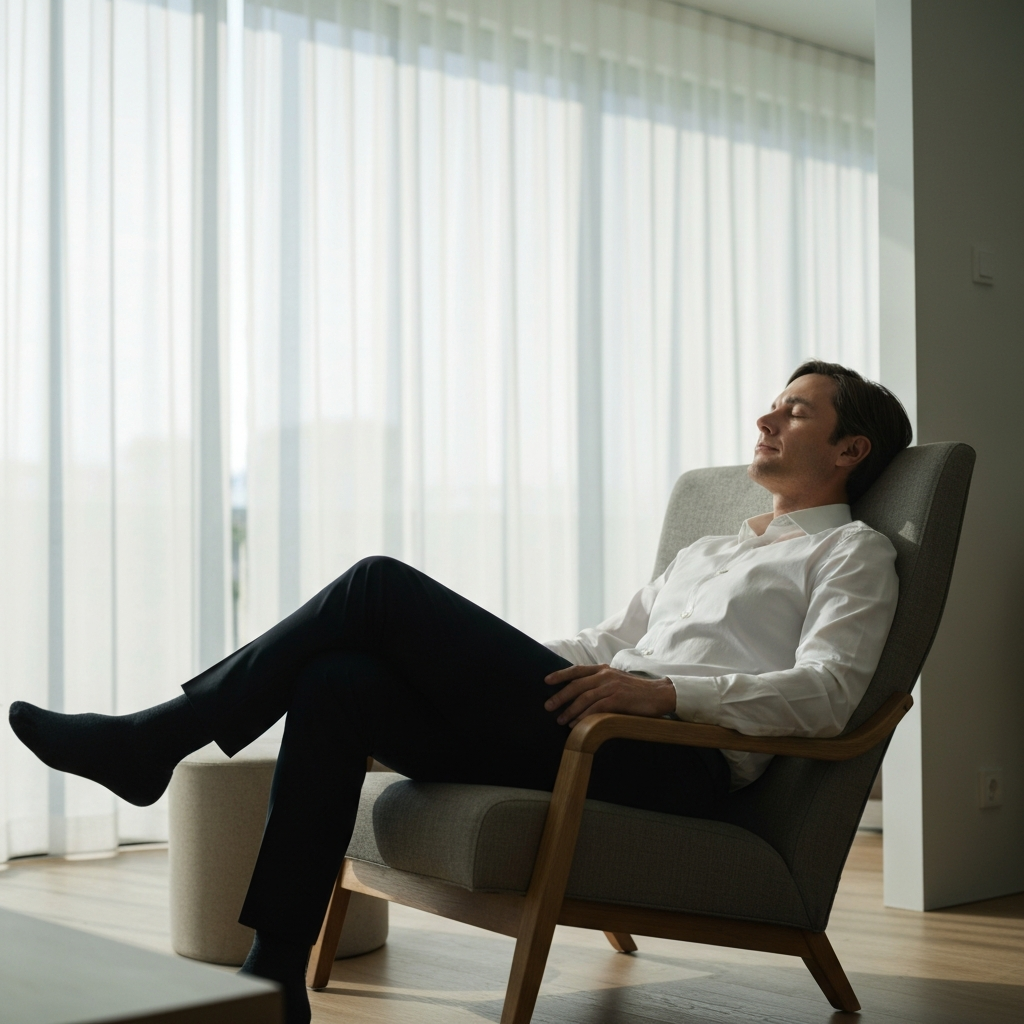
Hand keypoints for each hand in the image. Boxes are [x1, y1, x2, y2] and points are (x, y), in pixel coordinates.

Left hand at [543, 664, 676, 727]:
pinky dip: (584, 717)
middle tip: (548, 706)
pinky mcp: (619, 699)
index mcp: (603, 669)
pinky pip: (597, 708)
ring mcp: (612, 686)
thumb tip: (580, 694)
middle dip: (560, 695)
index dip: (560, 674)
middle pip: (577, 684)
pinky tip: (576, 724)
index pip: (577, 669)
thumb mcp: (616, 681)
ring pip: (584, 697)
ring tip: (560, 720)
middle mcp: (605, 674)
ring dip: (570, 710)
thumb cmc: (637, 691)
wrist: (660, 694)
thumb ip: (600, 683)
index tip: (546, 680)